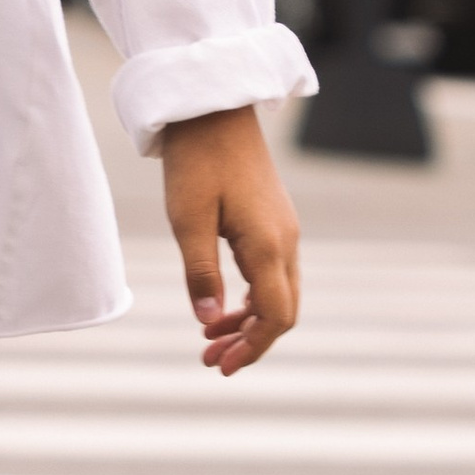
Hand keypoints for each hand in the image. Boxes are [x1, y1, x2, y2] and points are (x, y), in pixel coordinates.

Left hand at [159, 105, 299, 377]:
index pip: (277, 317)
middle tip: (211, 361)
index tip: (222, 366)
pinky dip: (251, 297)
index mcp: (268, 245)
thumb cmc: (197, 161)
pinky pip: (272, 272)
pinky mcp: (273, 219)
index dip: (253, 348)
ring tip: (210, 340)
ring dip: (249, 322)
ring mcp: (283, 229)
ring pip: (278, 293)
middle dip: (251, 342)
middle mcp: (286, 240)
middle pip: (283, 311)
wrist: (213, 108)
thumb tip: (208, 322)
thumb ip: (200, 274)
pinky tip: (223, 305)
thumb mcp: (188, 221)